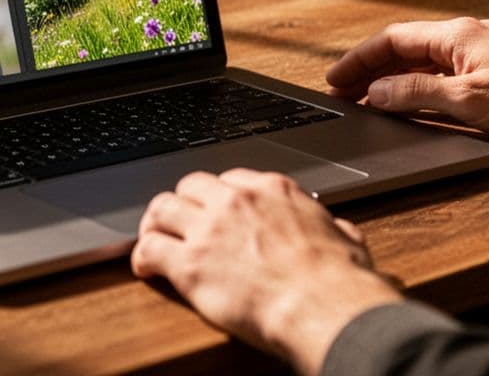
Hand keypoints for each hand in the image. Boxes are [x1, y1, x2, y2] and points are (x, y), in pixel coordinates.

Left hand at [132, 169, 400, 375]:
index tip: (216, 210)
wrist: (324, 308)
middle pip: (191, 186)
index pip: (231, 179)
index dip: (219, 197)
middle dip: (184, 203)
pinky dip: (143, 256)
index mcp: (273, 190)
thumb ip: (333, 228)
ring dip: (155, 222)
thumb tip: (340, 232)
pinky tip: (146, 267)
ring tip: (154, 236)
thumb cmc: (339, 281)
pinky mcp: (190, 264)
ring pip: (162, 208)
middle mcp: (236, 201)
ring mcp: (209, 229)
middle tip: (181, 222)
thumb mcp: (345, 239)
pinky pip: (150, 248)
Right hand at [325, 17, 488, 159]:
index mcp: (455, 34)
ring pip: (421, 62)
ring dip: (390, 79)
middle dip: (368, 70)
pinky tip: (408, 102)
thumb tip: (376, 91)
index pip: (391, 40)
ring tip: (366, 100)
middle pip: (403, 49)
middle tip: (341, 92)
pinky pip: (440, 72)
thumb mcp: (465, 100)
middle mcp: (464, 36)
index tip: (335, 79)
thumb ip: (414, 92)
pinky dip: (415, 85)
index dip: (358, 60)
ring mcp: (478, 52)